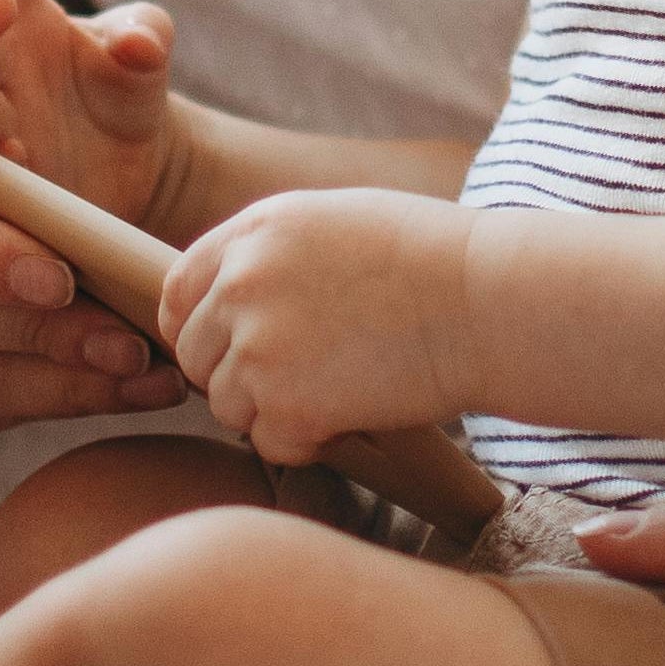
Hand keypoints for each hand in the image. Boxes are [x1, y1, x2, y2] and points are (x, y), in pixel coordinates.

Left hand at [158, 189, 478, 465]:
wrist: (486, 299)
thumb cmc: (432, 259)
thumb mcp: (335, 222)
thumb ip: (271, 254)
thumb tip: (229, 297)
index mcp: (253, 233)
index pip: (178, 292)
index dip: (200, 328)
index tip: (233, 348)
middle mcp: (242, 284)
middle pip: (195, 355)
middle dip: (236, 374)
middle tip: (300, 376)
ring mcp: (260, 346)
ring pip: (227, 405)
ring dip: (272, 410)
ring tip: (339, 388)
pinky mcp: (289, 404)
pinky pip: (269, 442)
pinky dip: (307, 441)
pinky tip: (353, 413)